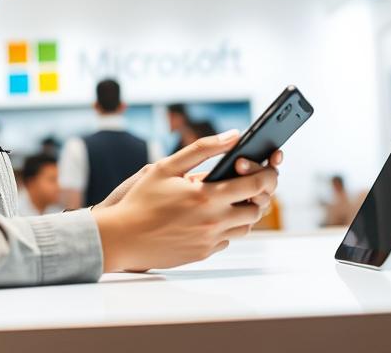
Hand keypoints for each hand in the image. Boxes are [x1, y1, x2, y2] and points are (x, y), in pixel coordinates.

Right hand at [91, 131, 279, 271]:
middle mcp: (213, 221)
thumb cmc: (141, 200)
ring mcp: (210, 240)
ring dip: (245, 211)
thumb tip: (234, 135)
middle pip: (257, 208)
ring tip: (231, 197)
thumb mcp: (166, 166)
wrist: (121, 238)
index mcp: (206, 196)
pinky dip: (227, 226)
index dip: (269, 174)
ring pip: (246, 226)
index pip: (256, 185)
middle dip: (260, 193)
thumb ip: (203, 148)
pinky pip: (228, 240)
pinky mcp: (203, 253)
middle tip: (251, 181)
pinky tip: (212, 215)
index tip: (269, 166)